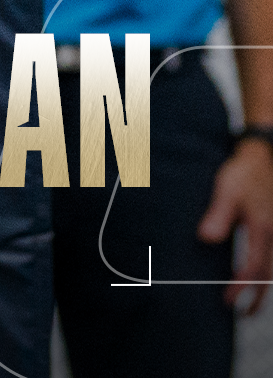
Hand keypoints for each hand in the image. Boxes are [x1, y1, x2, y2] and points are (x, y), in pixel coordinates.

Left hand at [197, 138, 272, 311]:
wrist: (263, 158)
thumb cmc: (243, 173)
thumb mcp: (227, 190)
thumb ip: (218, 215)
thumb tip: (205, 239)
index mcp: (262, 229)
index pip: (253, 267)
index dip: (241, 287)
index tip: (228, 300)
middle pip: (269, 276)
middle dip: (257, 298)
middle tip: (242, 314)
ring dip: (264, 288)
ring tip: (251, 304)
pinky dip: (267, 272)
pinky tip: (258, 276)